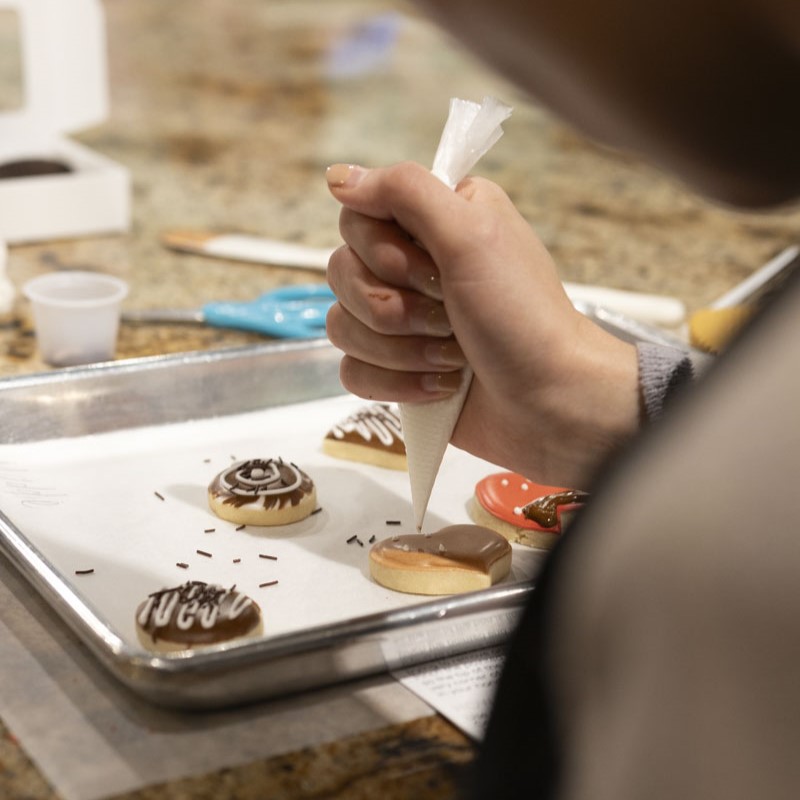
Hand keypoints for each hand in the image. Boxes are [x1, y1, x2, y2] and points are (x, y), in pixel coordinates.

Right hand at [325, 161, 639, 487]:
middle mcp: (414, 264)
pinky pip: (353, 370)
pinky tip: (440, 386)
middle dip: (395, 308)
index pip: (358, 217)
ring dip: (401, 349)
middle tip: (449, 316)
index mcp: (435, 219)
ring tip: (453, 357)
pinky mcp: (395, 368)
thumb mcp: (472, 236)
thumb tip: (339, 177)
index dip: (383, 252)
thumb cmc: (523, 317)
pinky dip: (396, 383)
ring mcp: (402, 321)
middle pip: (342, 273)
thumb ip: (405, 192)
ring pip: (342, 326)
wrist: (550, 404)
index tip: (433, 271)